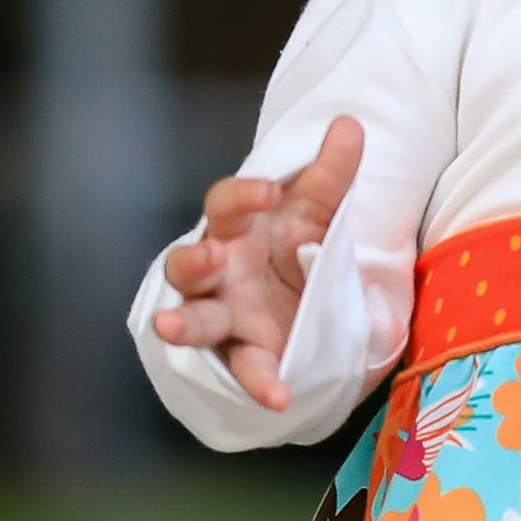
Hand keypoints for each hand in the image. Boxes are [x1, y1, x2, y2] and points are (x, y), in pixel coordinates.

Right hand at [149, 116, 364, 409]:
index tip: (268, 193)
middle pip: (188, 263)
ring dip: (183, 324)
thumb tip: (349, 124)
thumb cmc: (295, 245)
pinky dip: (258, 383)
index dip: (242, 197)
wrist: (307, 300)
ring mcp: (224, 315)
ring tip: (170, 327)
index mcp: (236, 228)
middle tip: (207, 257)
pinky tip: (277, 396)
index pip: (226, 204)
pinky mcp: (242, 354)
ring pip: (194, 319)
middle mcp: (219, 271)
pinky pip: (242, 371)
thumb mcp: (318, 209)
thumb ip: (331, 174)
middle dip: (192, 261)